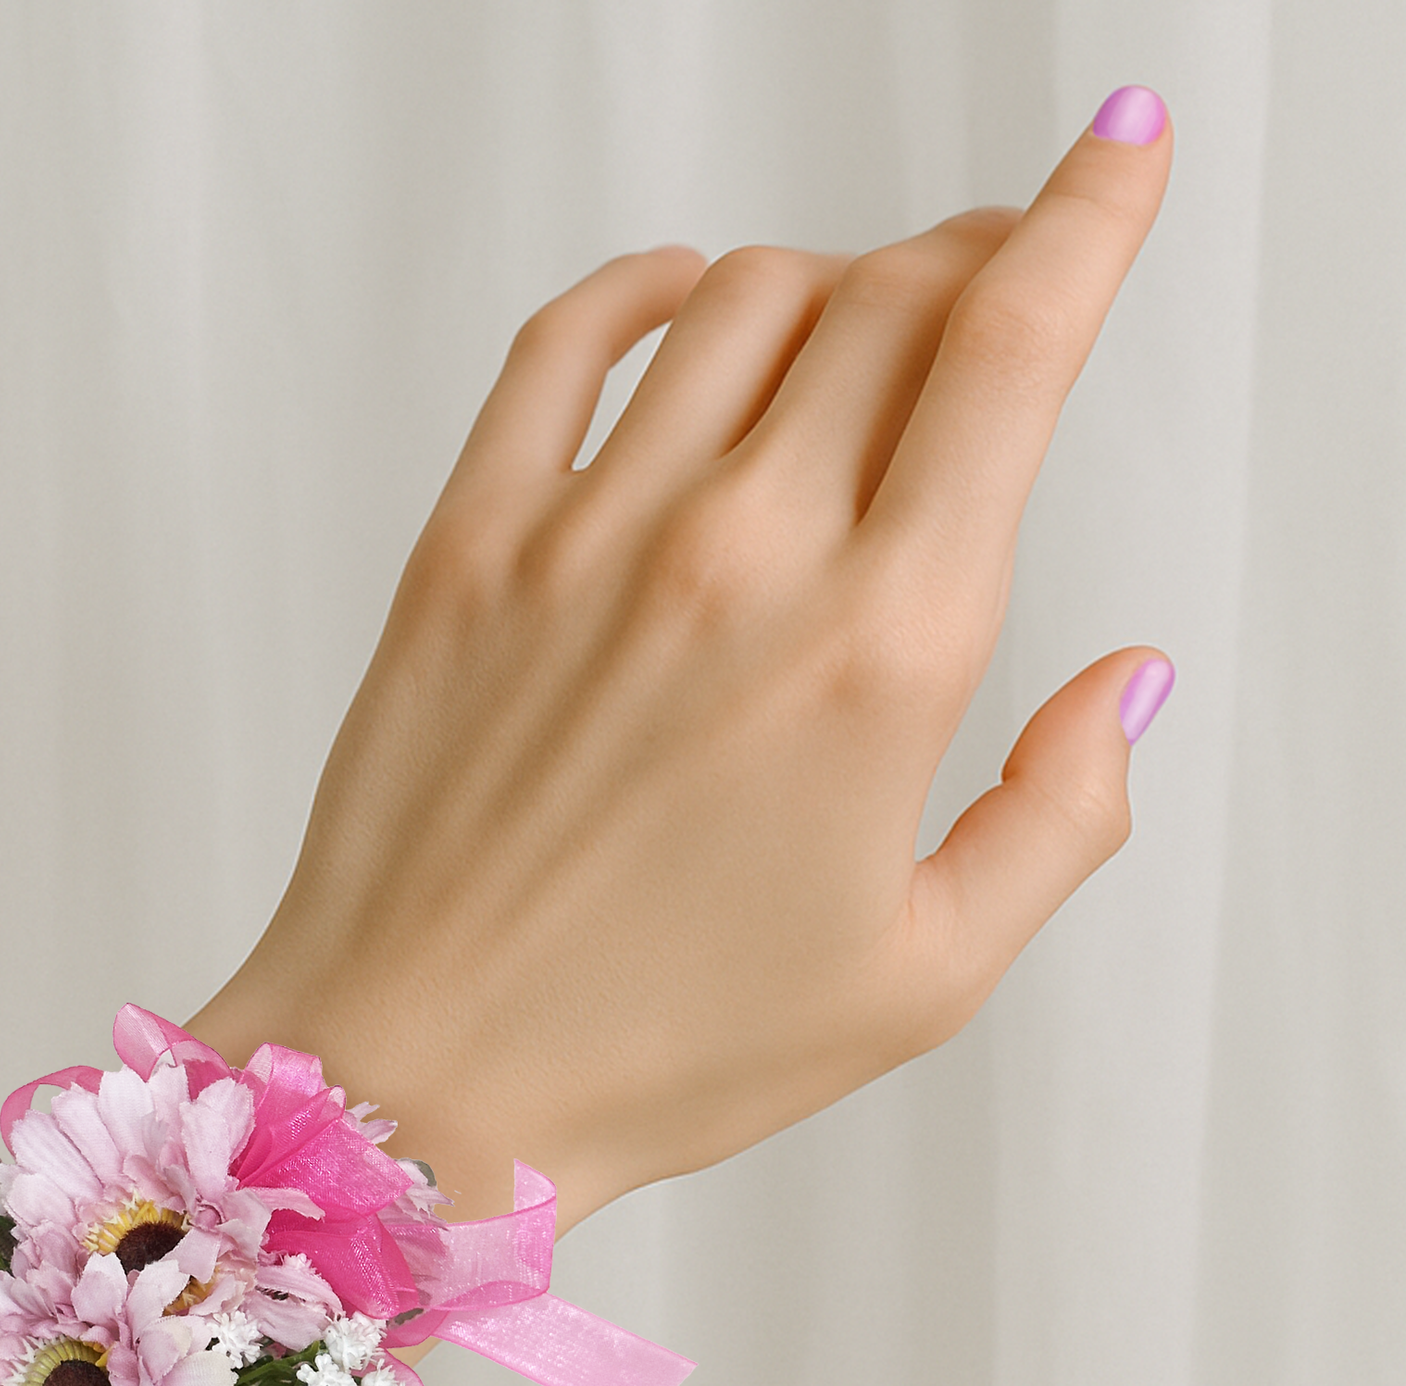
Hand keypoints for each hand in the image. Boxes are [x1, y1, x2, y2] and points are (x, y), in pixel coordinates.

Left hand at [192, 90, 1174, 1226]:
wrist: (413, 1077)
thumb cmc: (658, 1047)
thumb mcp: (920, 975)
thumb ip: (1062, 814)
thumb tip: (1130, 679)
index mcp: (884, 652)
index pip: (1013, 351)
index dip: (1092, 218)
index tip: (1126, 149)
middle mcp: (741, 557)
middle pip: (892, 298)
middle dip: (974, 258)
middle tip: (993, 284)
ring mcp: (589, 536)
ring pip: (743, 297)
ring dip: (829, 281)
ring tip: (851, 334)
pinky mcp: (467, 546)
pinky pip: (562, 341)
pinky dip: (642, 288)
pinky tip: (680, 306)